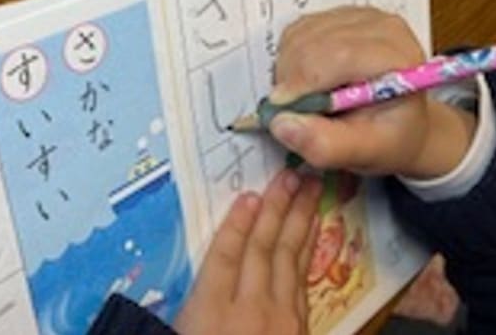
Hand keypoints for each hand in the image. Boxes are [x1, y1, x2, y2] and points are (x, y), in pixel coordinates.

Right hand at [175, 170, 322, 334]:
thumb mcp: (182, 331)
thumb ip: (187, 302)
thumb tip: (183, 267)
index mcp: (210, 314)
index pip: (224, 259)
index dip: (236, 225)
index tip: (249, 196)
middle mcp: (249, 312)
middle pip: (262, 252)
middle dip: (276, 209)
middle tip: (290, 176)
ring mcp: (280, 319)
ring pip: (289, 260)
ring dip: (300, 219)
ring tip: (309, 188)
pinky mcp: (301, 327)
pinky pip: (303, 280)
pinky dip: (308, 249)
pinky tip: (313, 227)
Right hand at [267, 6, 475, 178]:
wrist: (403, 120)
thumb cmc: (390, 136)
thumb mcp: (366, 152)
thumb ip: (326, 144)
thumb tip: (281, 124)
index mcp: (399, 56)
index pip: (339, 56)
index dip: (301, 85)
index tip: (283, 115)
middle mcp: (381, 26)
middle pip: (313, 43)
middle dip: (291, 82)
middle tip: (296, 114)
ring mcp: (359, 15)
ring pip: (299, 36)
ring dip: (288, 72)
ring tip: (308, 101)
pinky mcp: (338, 15)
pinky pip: (296, 32)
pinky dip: (290, 60)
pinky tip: (308, 81)